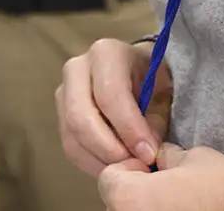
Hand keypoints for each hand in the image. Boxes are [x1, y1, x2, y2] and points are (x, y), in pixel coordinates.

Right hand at [57, 37, 172, 175]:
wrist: (137, 74)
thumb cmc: (153, 81)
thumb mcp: (163, 93)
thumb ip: (156, 120)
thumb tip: (144, 151)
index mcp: (106, 54)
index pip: (109, 94)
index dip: (128, 128)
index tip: (148, 154)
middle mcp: (77, 68)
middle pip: (81, 117)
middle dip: (110, 149)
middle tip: (135, 166)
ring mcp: (64, 93)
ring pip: (72, 136)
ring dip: (101, 160)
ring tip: (128, 170)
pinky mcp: (60, 116)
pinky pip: (70, 147)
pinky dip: (92, 164)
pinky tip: (114, 168)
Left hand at [97, 144, 223, 210]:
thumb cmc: (217, 185)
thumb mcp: (186, 157)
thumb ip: (161, 155)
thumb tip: (157, 156)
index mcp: (127, 198)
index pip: (109, 177)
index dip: (130, 167)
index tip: (151, 166)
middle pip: (117, 200)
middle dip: (135, 189)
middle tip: (163, 184)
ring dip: (146, 206)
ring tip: (174, 200)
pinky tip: (180, 209)